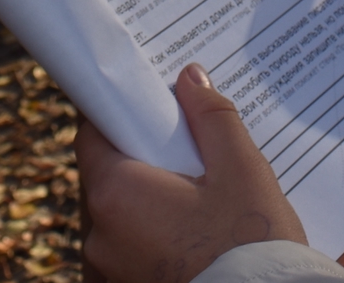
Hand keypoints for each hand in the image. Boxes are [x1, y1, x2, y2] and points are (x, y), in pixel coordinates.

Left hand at [78, 63, 307, 282]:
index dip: (118, 117)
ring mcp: (109, 271)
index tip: (146, 111)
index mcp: (117, 195)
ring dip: (145, 206)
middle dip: (140, 163)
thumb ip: (211, 118)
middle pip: (107, 178)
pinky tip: (189, 239)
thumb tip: (189, 79)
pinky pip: (128, 253)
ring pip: (117, 219)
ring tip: (195, 204)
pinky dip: (150, 241)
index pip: (92, 136)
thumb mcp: (242, 170)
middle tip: (185, 158)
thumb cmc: (251, 247)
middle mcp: (100, 237)